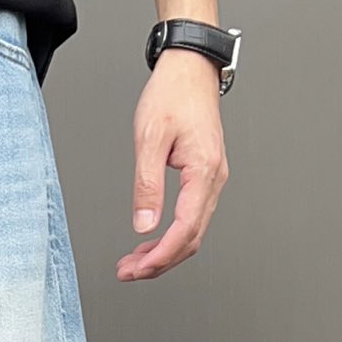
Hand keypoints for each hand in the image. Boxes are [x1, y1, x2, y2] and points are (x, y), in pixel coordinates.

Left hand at [117, 49, 228, 280]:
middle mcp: (214, 179)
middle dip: (159, 262)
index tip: (136, 270)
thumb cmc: (172, 95)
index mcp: (204, 171)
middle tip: (128, 272)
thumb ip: (147, 185)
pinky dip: (170, 235)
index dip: (160, 256)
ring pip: (192, 232)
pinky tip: (149, 241)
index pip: (186, 230)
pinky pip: (192, 217)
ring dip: (164, 252)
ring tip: (133, 262)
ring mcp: (212, 179)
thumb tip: (144, 225)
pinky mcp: (205, 176)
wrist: (190, 69)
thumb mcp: (150, 138)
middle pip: (192, 239)